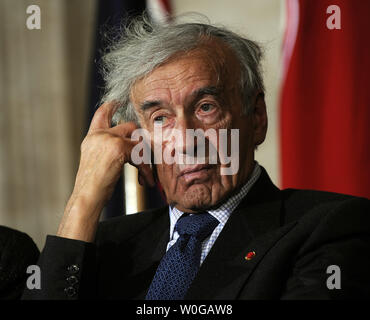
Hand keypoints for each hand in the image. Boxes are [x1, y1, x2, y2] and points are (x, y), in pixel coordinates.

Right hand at [57, 102, 154, 241]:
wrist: (87, 197)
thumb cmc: (93, 186)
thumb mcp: (98, 163)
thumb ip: (108, 150)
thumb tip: (130, 146)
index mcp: (92, 138)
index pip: (102, 114)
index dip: (110, 107)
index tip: (117, 102)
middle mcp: (99, 135)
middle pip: (129, 127)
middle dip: (141, 142)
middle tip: (147, 158)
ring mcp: (108, 139)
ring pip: (138, 140)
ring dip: (145, 159)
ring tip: (146, 176)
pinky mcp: (118, 147)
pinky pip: (140, 154)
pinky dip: (145, 169)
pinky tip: (144, 181)